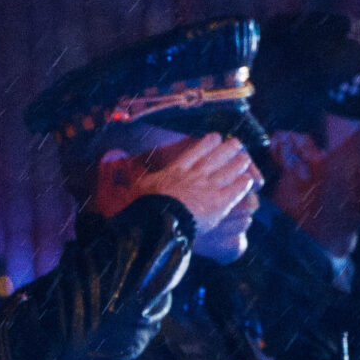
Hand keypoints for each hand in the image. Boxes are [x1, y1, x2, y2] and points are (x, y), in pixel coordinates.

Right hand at [93, 133, 258, 227]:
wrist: (159, 222)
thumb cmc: (144, 208)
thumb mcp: (135, 189)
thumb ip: (130, 177)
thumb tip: (110, 158)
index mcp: (176, 171)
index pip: (194, 152)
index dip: (207, 144)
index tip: (215, 137)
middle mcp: (195, 175)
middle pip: (216, 157)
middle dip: (228, 149)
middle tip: (237, 144)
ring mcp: (209, 187)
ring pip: (228, 169)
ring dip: (239, 163)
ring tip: (246, 158)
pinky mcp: (220, 202)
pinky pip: (236, 190)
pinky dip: (243, 183)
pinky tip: (249, 180)